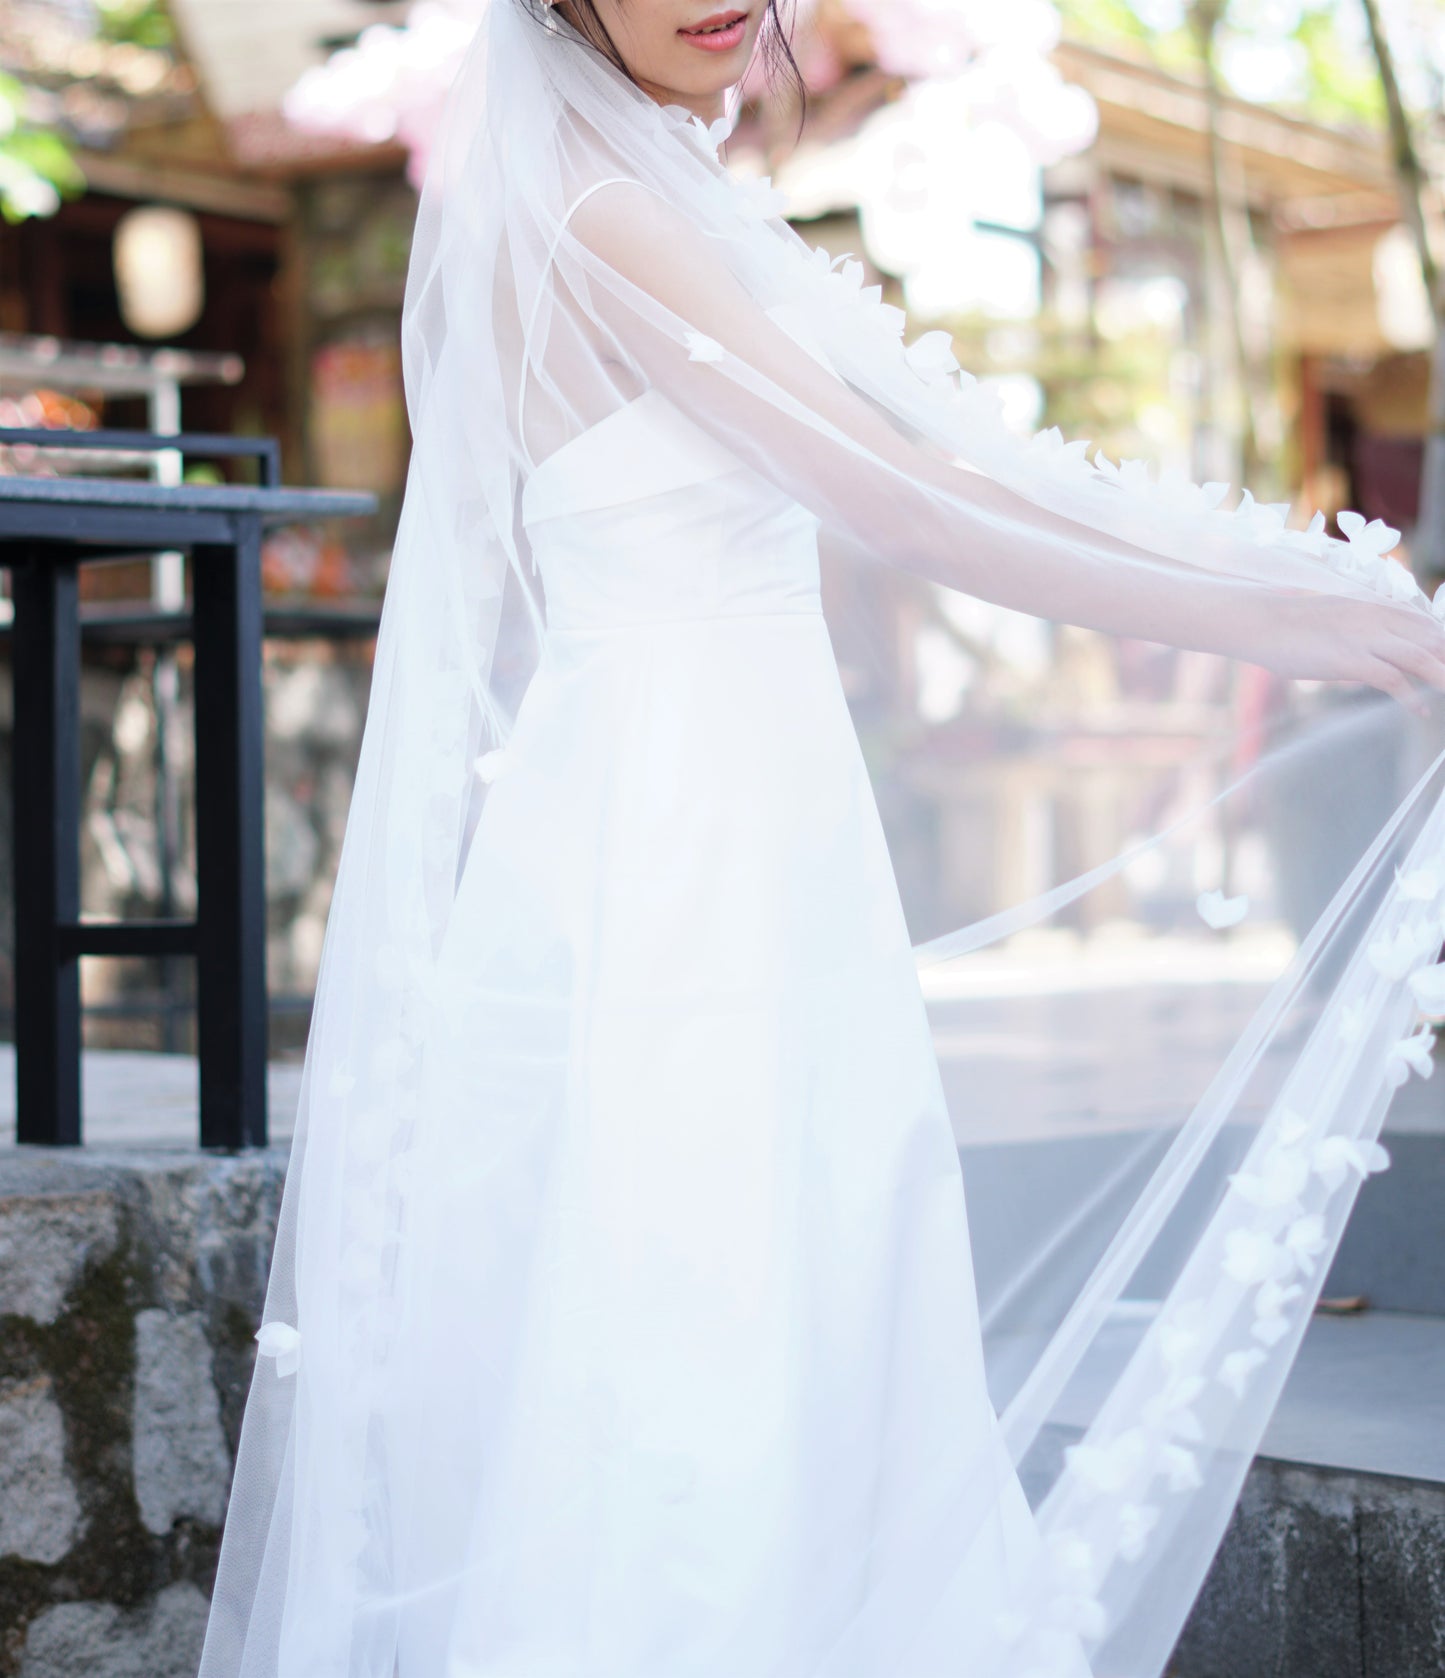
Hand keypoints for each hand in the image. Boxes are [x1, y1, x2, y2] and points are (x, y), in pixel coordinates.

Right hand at [1257, 594, 1444, 715]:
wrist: (1262, 623)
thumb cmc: (1291, 623)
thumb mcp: (1337, 617)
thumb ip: (1362, 625)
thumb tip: (1374, 644)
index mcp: (1376, 607)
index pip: (1425, 623)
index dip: (1442, 642)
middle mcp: (1377, 619)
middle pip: (1431, 639)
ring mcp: (1365, 639)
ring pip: (1421, 658)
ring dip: (1442, 677)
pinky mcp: (1350, 660)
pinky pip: (1393, 680)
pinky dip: (1412, 698)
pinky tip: (1420, 711)